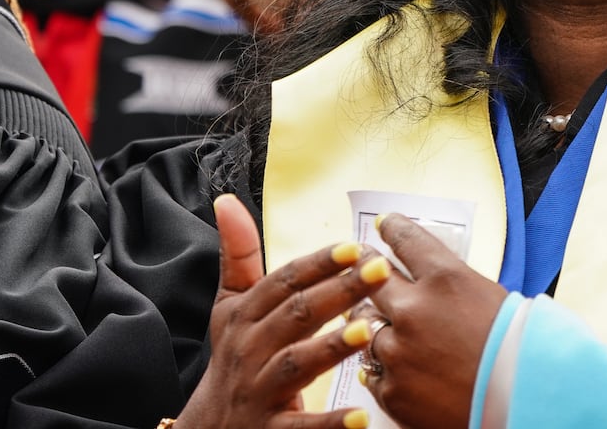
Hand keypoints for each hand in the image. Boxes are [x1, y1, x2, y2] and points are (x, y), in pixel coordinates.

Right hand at [177, 194, 387, 427]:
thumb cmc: (232, 358)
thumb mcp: (229, 307)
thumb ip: (239, 255)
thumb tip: (227, 200)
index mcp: (245, 316)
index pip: (283, 282)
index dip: (317, 263)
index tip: (354, 246)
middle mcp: (249, 349)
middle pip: (295, 315)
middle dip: (337, 291)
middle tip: (380, 272)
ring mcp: (258, 390)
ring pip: (296, 364)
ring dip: (330, 347)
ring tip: (366, 332)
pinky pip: (300, 428)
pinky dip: (329, 424)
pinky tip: (362, 417)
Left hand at [358, 214, 508, 428]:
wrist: (524, 399)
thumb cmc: (516, 347)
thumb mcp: (488, 295)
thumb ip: (448, 285)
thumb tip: (423, 276)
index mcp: (445, 278)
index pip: (406, 240)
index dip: (392, 228)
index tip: (385, 224)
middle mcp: (414, 309)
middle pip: (372, 279)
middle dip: (367, 271)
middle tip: (364, 269)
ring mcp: (399, 352)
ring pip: (366, 328)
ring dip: (376, 327)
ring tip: (391, 332)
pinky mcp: (392, 390)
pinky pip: (373, 371)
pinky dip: (386, 369)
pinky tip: (402, 369)